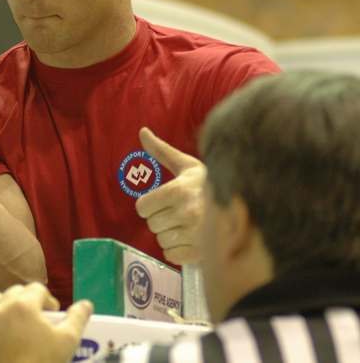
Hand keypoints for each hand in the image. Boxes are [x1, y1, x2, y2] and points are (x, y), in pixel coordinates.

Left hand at [0, 283, 92, 362]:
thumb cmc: (42, 362)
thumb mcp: (67, 341)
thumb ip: (77, 318)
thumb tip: (87, 303)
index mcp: (24, 304)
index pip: (38, 289)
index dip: (48, 300)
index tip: (53, 315)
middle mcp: (2, 305)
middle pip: (17, 291)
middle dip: (29, 300)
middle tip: (39, 318)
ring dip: (8, 303)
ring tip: (18, 318)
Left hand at [135, 127, 205, 264]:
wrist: (243, 205)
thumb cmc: (207, 184)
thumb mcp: (186, 165)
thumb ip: (160, 151)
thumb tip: (142, 131)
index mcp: (178, 191)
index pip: (142, 207)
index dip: (150, 204)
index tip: (164, 201)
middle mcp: (186, 213)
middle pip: (152, 225)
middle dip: (161, 219)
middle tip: (179, 212)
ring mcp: (195, 235)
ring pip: (161, 241)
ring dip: (170, 235)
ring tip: (187, 225)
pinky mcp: (201, 254)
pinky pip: (172, 256)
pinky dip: (178, 250)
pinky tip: (191, 239)